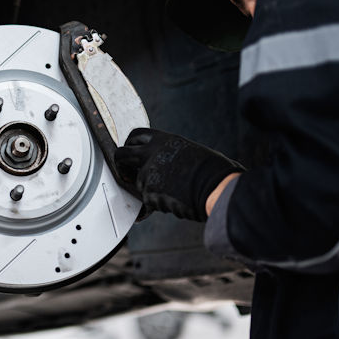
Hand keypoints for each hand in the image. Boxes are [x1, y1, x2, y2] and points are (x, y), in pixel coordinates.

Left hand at [112, 128, 244, 221]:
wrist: (217, 187)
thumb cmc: (213, 170)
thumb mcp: (189, 151)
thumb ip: (171, 153)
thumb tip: (164, 159)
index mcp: (163, 140)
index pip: (136, 135)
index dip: (130, 144)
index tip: (130, 151)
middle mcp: (151, 153)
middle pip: (121, 155)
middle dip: (121, 165)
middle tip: (126, 174)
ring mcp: (148, 172)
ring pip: (138, 182)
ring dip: (149, 189)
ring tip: (173, 192)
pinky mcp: (149, 192)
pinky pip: (148, 200)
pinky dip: (158, 203)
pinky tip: (175, 201)